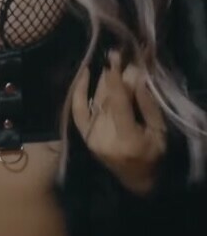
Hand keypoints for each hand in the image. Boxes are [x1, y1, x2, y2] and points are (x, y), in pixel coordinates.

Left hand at [72, 53, 166, 194]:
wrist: (134, 180)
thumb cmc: (152, 156)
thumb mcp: (158, 132)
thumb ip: (147, 105)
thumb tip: (136, 75)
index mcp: (126, 141)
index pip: (118, 104)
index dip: (116, 80)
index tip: (116, 59)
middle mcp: (104, 139)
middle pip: (107, 99)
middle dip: (114, 76)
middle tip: (119, 54)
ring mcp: (91, 137)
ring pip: (95, 100)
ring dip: (102, 79)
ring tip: (110, 61)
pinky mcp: (84, 135)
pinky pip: (78, 109)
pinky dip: (79, 90)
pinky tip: (84, 73)